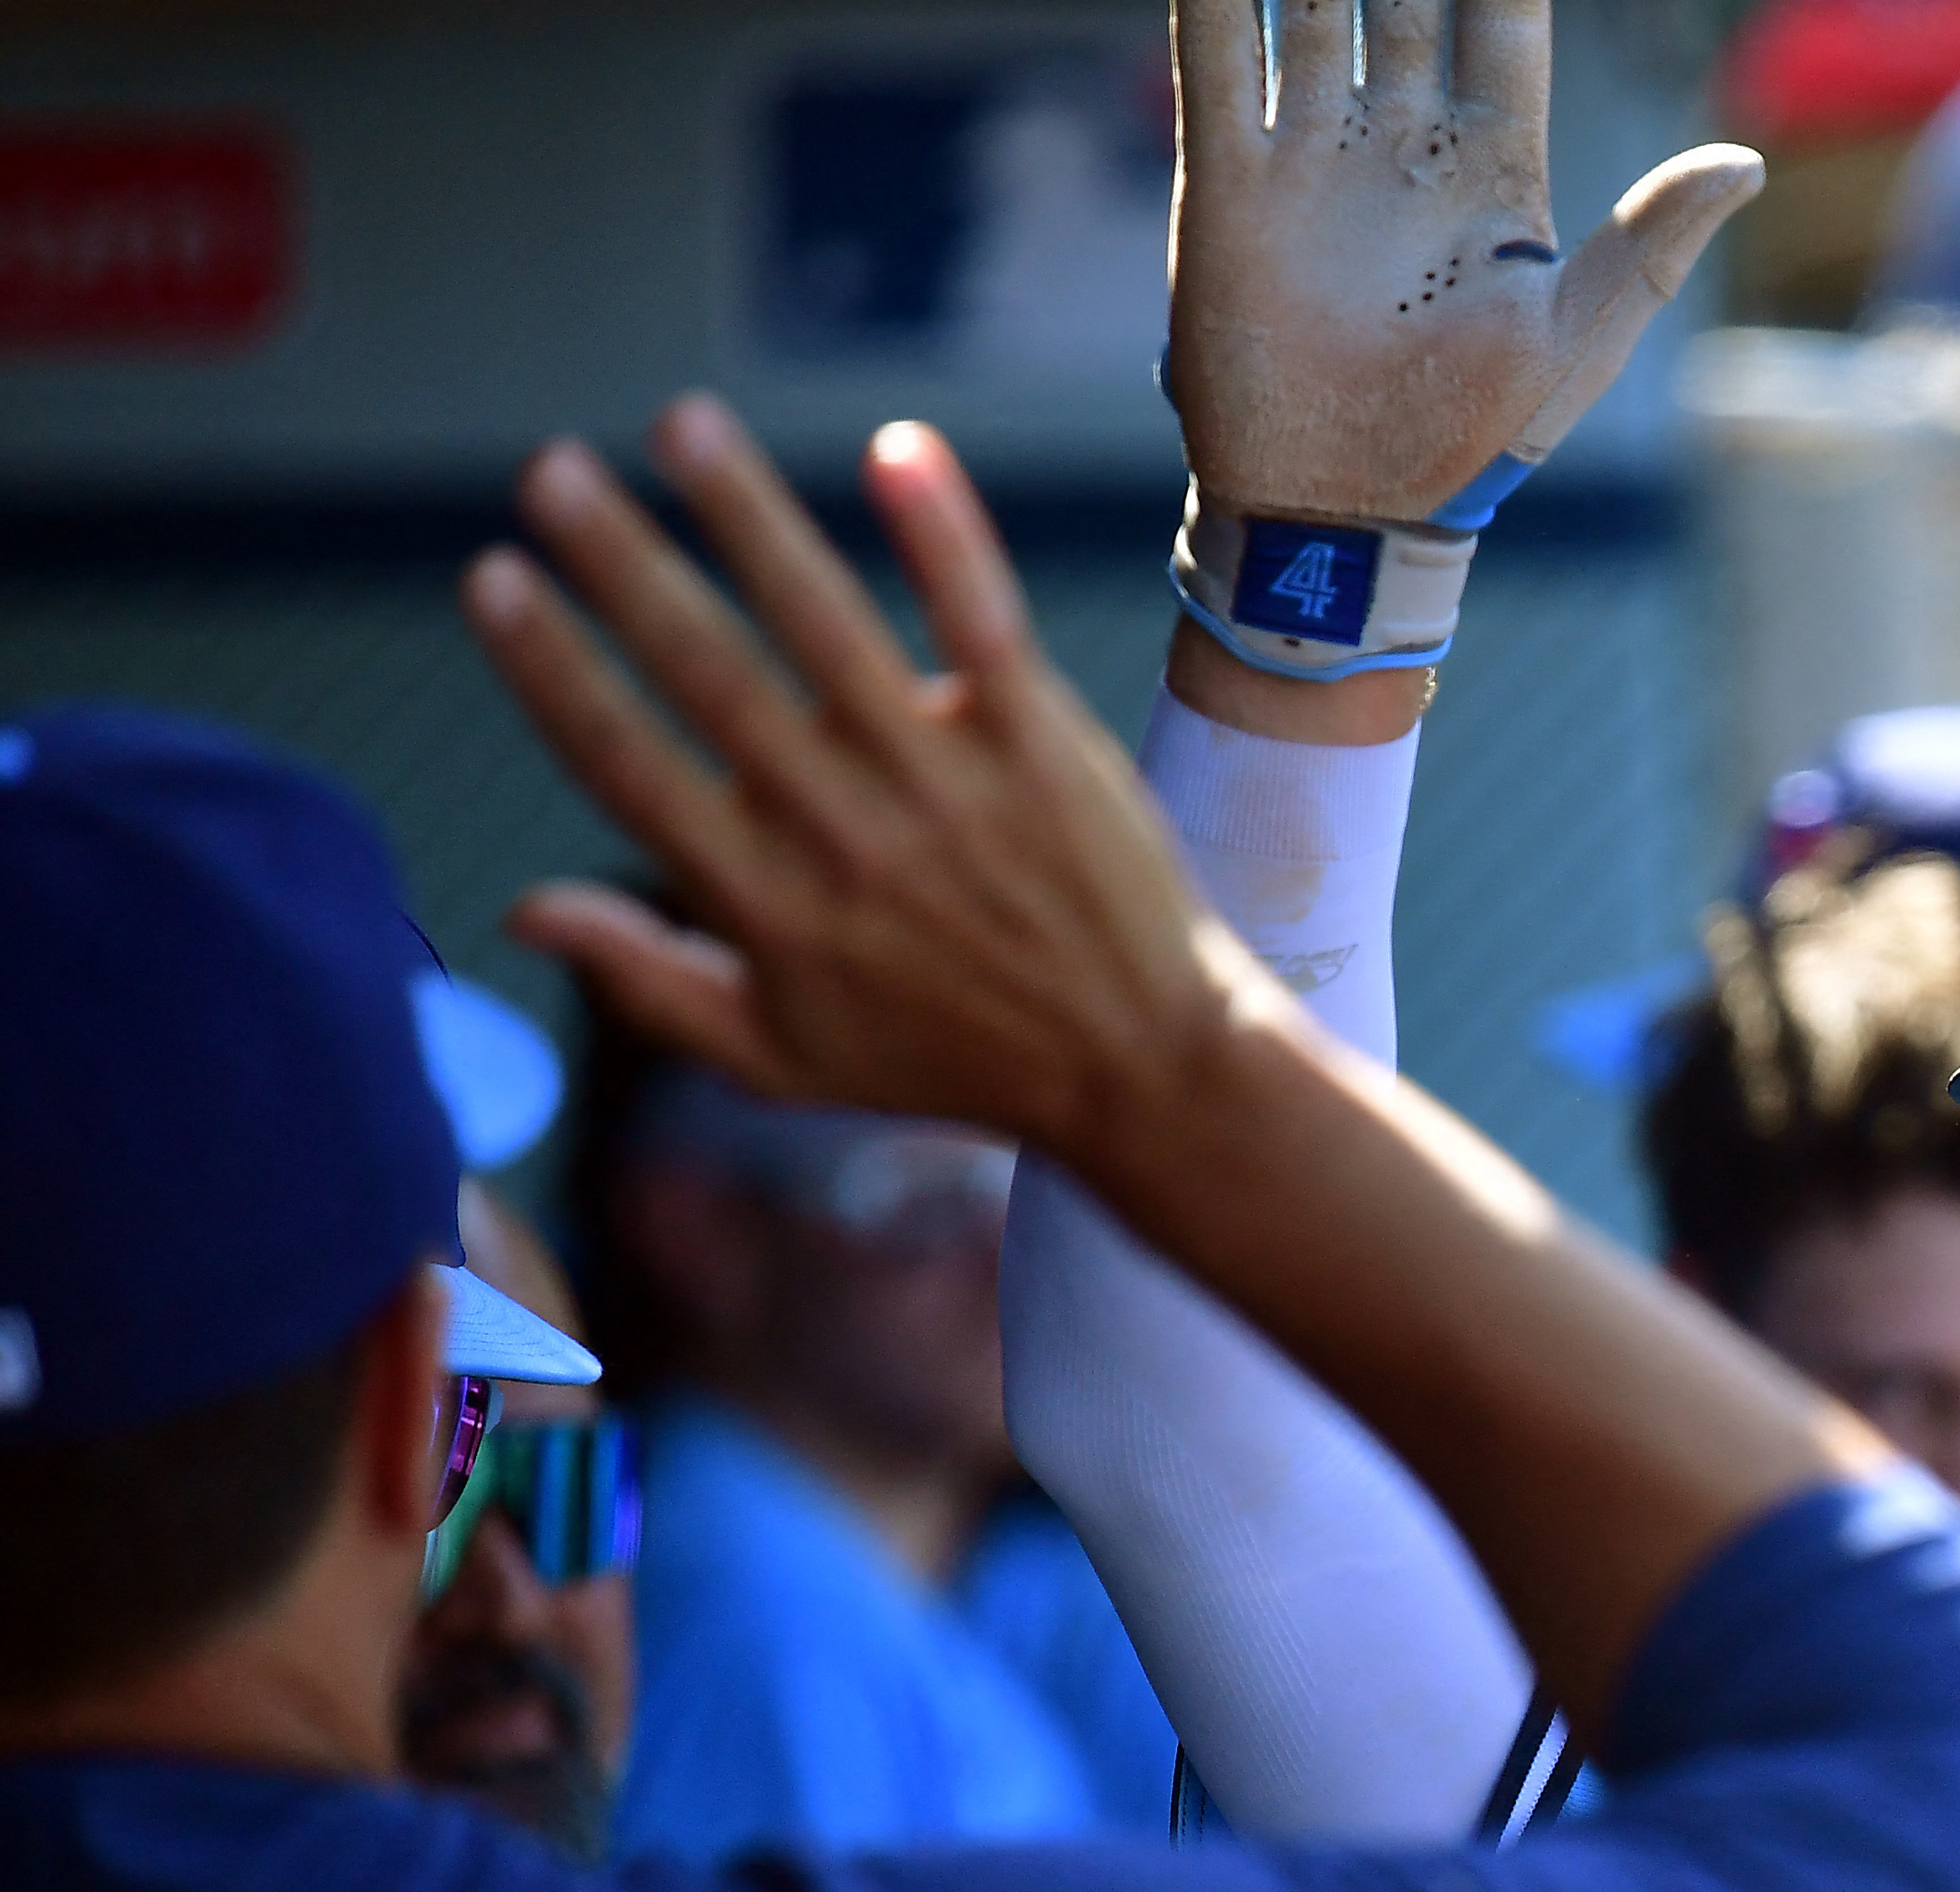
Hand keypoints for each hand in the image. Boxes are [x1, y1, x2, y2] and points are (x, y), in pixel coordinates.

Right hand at [463, 397, 1273, 1154]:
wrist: (1142, 1072)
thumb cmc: (951, 1061)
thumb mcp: (785, 1057)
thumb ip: (648, 981)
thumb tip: (517, 908)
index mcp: (768, 904)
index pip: (626, 765)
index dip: (551, 671)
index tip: (490, 578)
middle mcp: (846, 836)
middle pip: (708, 676)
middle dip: (622, 566)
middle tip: (551, 470)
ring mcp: (947, 786)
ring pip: (827, 626)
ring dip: (749, 516)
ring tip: (681, 424)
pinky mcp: (1042, 748)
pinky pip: (981, 621)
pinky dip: (940, 533)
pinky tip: (896, 446)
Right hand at [1167, 0, 1761, 522]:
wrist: (1347, 515)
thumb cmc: (1475, 441)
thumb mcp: (1578, 338)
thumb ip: (1652, 242)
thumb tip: (1747, 164)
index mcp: (1492, 163)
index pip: (1501, 17)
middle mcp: (1400, 140)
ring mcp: (1315, 154)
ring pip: (1309, 2)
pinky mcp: (1231, 182)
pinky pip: (1221, 59)